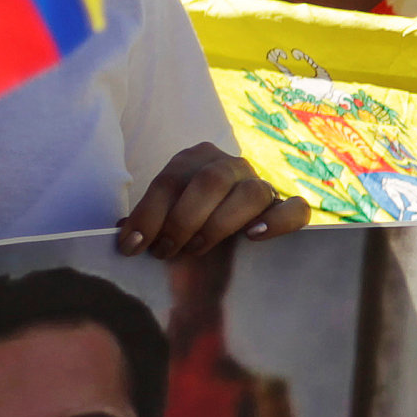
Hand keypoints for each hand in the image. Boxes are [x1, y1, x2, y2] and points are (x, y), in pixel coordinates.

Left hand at [119, 143, 307, 258]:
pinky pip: (295, 209)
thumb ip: (145, 226)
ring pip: (250, 193)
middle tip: (165, 251)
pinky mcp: (288, 209)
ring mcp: (262, 186)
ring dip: (219, 224)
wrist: (221, 255)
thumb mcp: (161, 226)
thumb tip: (121, 233)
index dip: (147, 214)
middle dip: (182, 219)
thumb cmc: (185, 237)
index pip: (170, 180)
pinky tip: (253, 237)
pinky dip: (276, 221)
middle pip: (210, 182)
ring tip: (198, 248)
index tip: (130, 246)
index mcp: (195, 161)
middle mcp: (231, 166)